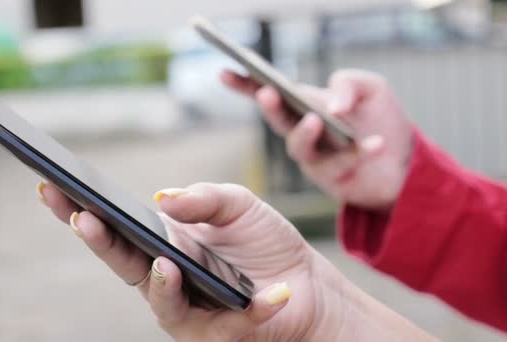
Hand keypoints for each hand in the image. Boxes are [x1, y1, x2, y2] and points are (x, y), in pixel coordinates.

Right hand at [37, 182, 435, 340]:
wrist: (307, 280)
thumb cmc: (264, 243)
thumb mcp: (238, 205)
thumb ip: (203, 198)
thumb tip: (163, 201)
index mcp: (164, 244)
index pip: (116, 227)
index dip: (82, 208)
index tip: (51, 184)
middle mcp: (168, 278)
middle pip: (123, 262)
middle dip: (99, 240)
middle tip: (81, 215)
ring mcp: (191, 309)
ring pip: (163, 301)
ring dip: (161, 283)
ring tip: (164, 262)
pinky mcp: (224, 332)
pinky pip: (231, 322)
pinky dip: (255, 307)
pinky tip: (270, 294)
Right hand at [222, 69, 412, 208]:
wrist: (404, 162)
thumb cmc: (380, 120)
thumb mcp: (372, 89)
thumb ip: (349, 84)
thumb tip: (332, 106)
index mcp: (304, 106)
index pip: (269, 93)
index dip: (245, 84)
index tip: (224, 73)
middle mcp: (302, 132)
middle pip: (279, 120)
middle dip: (271, 108)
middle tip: (267, 93)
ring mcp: (314, 158)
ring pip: (300, 148)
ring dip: (304, 133)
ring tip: (316, 120)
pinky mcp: (333, 178)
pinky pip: (340, 165)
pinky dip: (359, 153)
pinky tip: (375, 143)